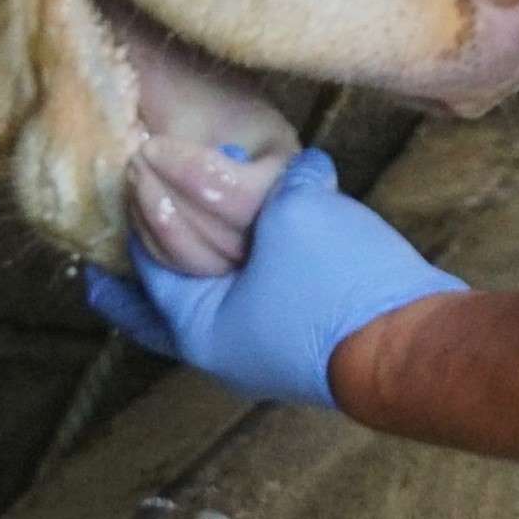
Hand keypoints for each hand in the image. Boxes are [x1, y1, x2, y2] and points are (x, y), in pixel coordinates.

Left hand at [81, 149, 465, 411]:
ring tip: (182, 239)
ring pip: (215, 304)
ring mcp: (266, 350)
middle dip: (138, 283)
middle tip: (106, 268)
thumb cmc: (336, 289)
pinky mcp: (305, 340)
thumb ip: (271, 187)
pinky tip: (258, 239)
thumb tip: (288, 167)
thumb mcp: (293, 216)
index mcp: (201, 327)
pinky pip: (259, 299)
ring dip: (199, 269)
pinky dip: (248, 268)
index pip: (148, 267)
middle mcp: (225, 348)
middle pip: (165, 310)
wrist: (413, 346)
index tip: (124, 185)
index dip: (138, 216)